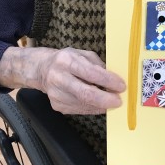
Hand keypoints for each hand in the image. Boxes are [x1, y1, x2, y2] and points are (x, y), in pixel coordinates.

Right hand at [0, 46, 125, 114]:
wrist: (42, 70)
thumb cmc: (67, 60)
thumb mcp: (82, 54)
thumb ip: (97, 65)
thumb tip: (114, 79)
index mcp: (66, 61)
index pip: (90, 73)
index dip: (108, 81)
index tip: (122, 86)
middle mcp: (58, 77)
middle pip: (85, 93)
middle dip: (106, 99)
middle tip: (119, 101)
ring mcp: (56, 94)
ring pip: (84, 104)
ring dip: (101, 105)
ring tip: (112, 101)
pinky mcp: (57, 106)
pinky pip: (80, 110)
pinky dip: (93, 108)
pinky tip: (100, 104)